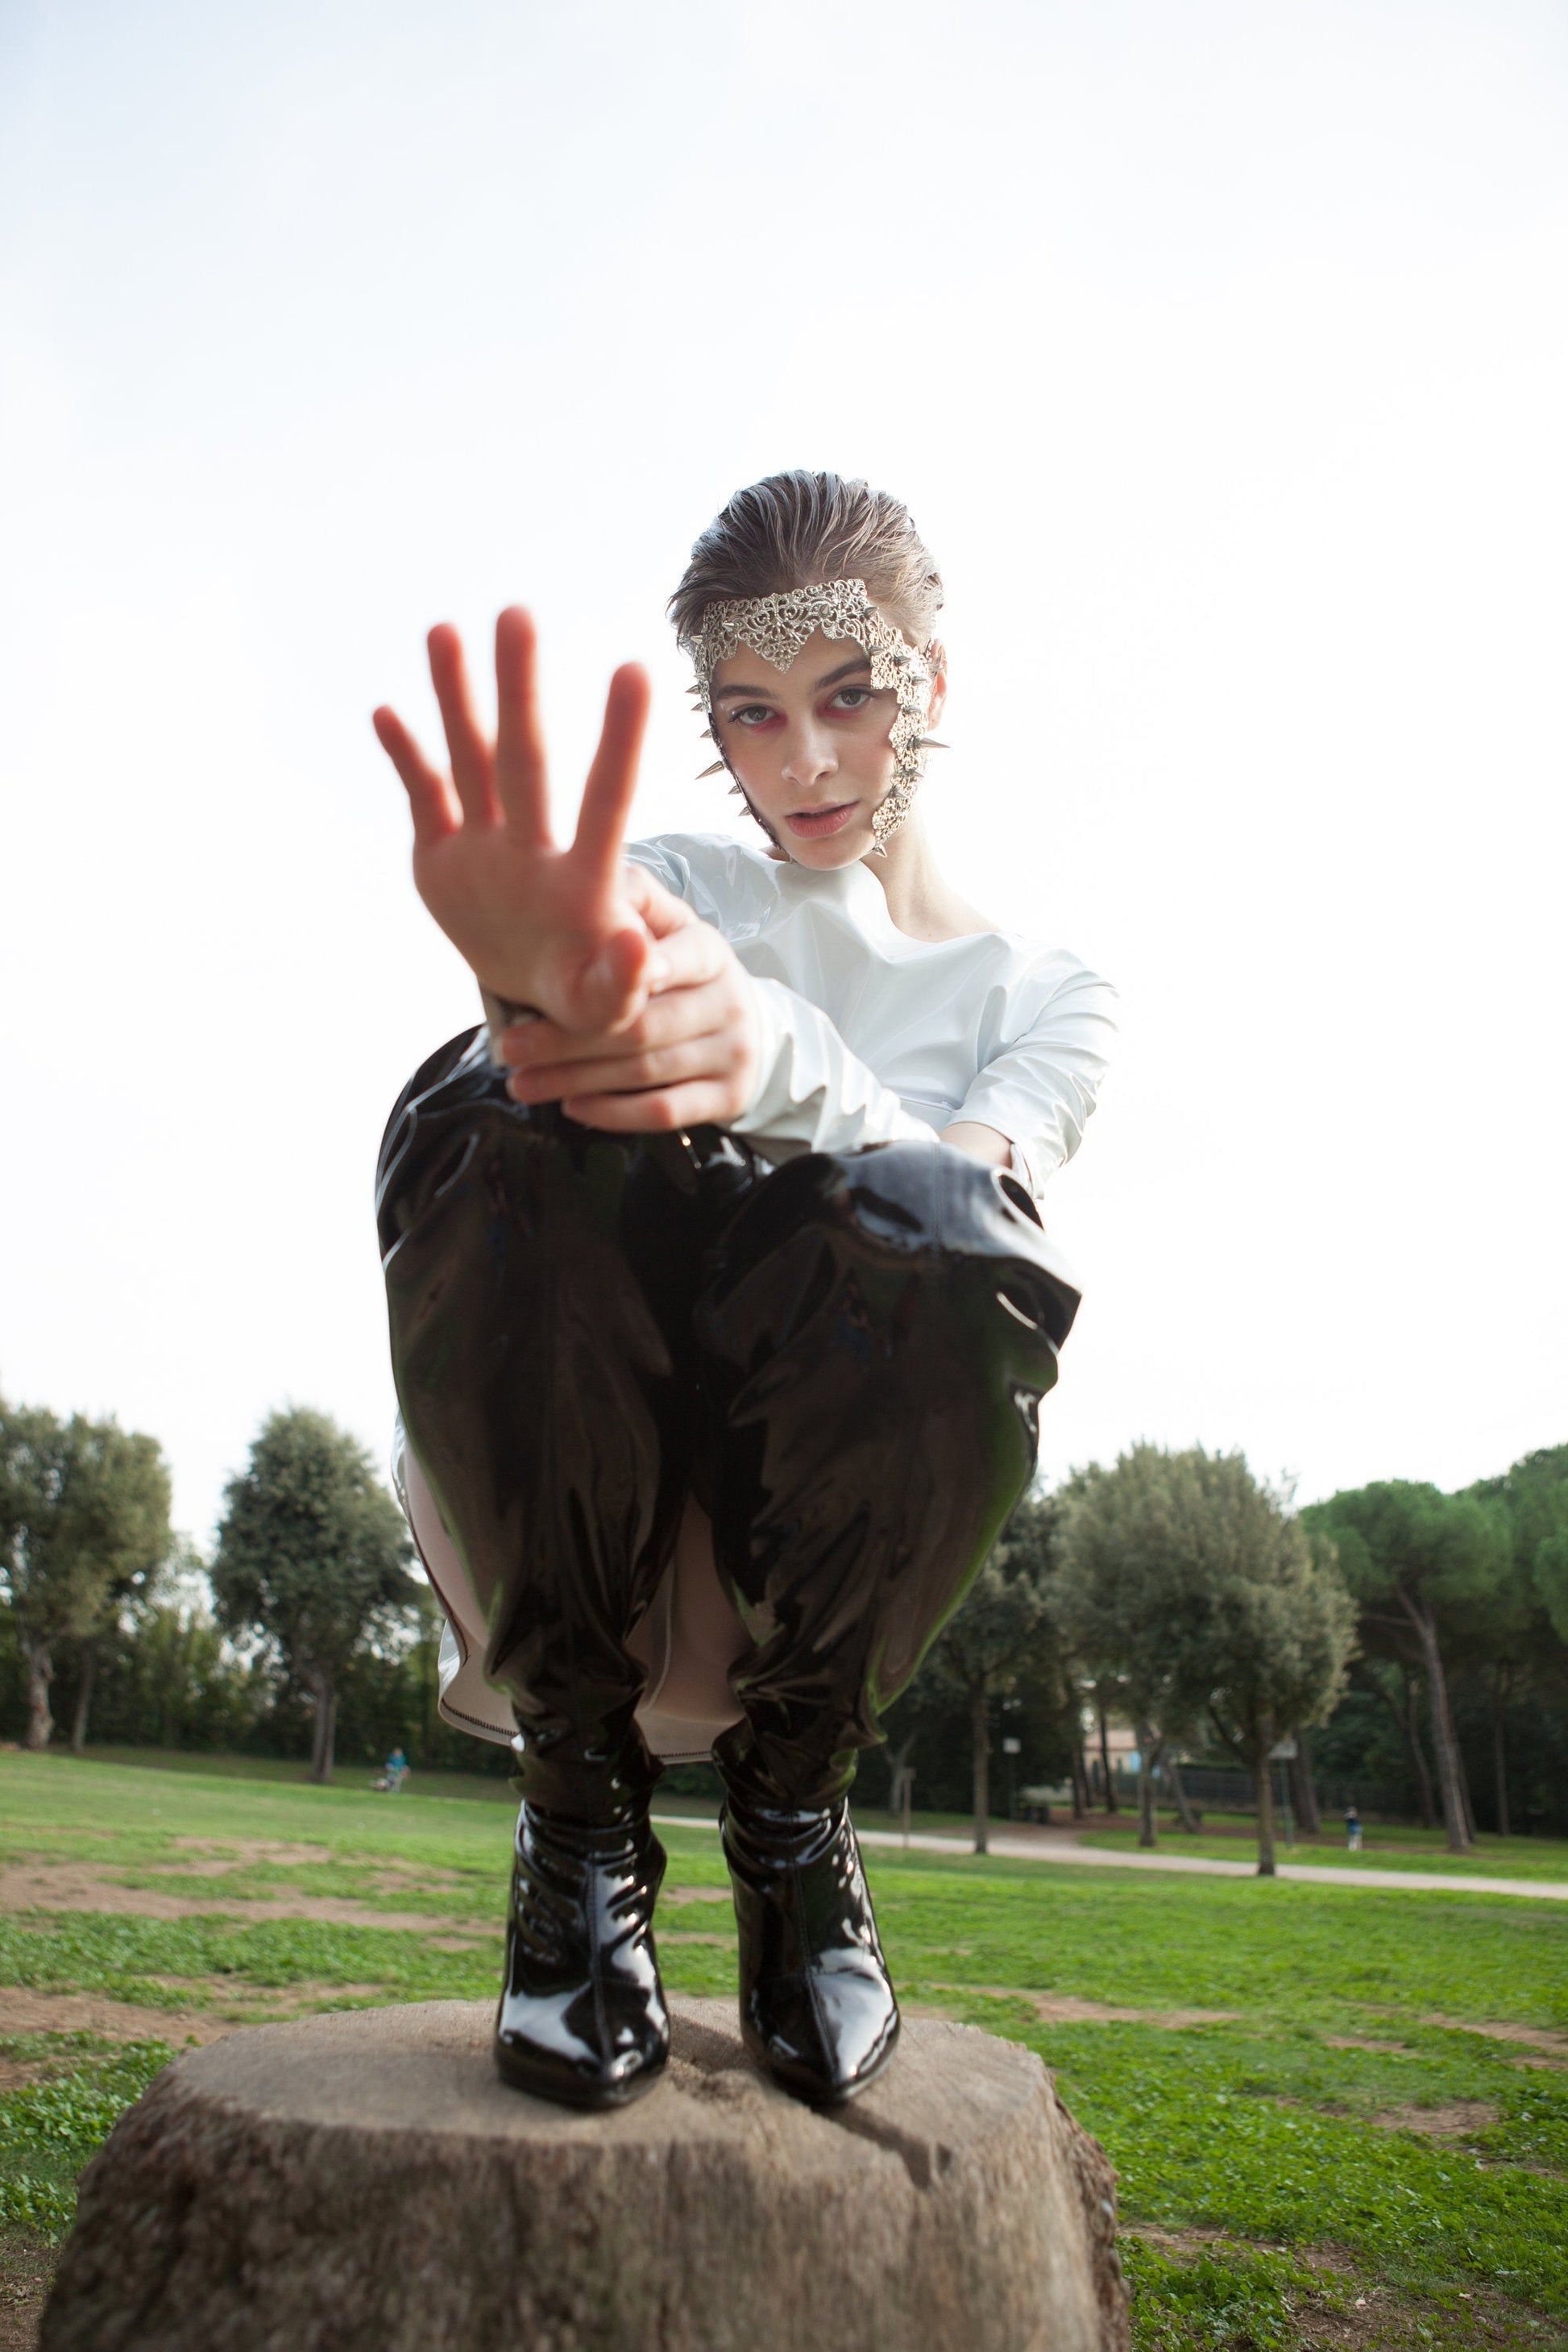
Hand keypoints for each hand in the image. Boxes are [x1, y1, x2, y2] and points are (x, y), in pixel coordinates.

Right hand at [373, 609, 656, 1033]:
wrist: (539, 993)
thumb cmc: (586, 992)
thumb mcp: (607, 1005)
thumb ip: (623, 982)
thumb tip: (638, 950)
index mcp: (582, 880)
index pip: (606, 800)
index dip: (618, 740)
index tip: (634, 669)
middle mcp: (532, 847)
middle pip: (524, 760)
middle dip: (518, 691)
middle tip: (516, 614)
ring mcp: (486, 845)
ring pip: (470, 760)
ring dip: (456, 699)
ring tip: (444, 630)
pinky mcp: (443, 857)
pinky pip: (424, 798)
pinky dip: (404, 758)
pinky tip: (387, 712)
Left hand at [497, 888, 759, 1131]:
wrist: (745, 1024)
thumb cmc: (680, 969)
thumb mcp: (666, 927)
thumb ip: (628, 902)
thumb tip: (582, 875)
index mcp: (710, 952)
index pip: (675, 961)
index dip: (628, 974)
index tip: (571, 983)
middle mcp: (728, 1001)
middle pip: (643, 1027)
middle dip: (568, 1040)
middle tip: (508, 1048)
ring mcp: (733, 1052)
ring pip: (645, 1072)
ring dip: (576, 1080)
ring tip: (520, 1083)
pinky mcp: (730, 1097)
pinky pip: (665, 1112)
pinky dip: (614, 1113)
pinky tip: (572, 1107)